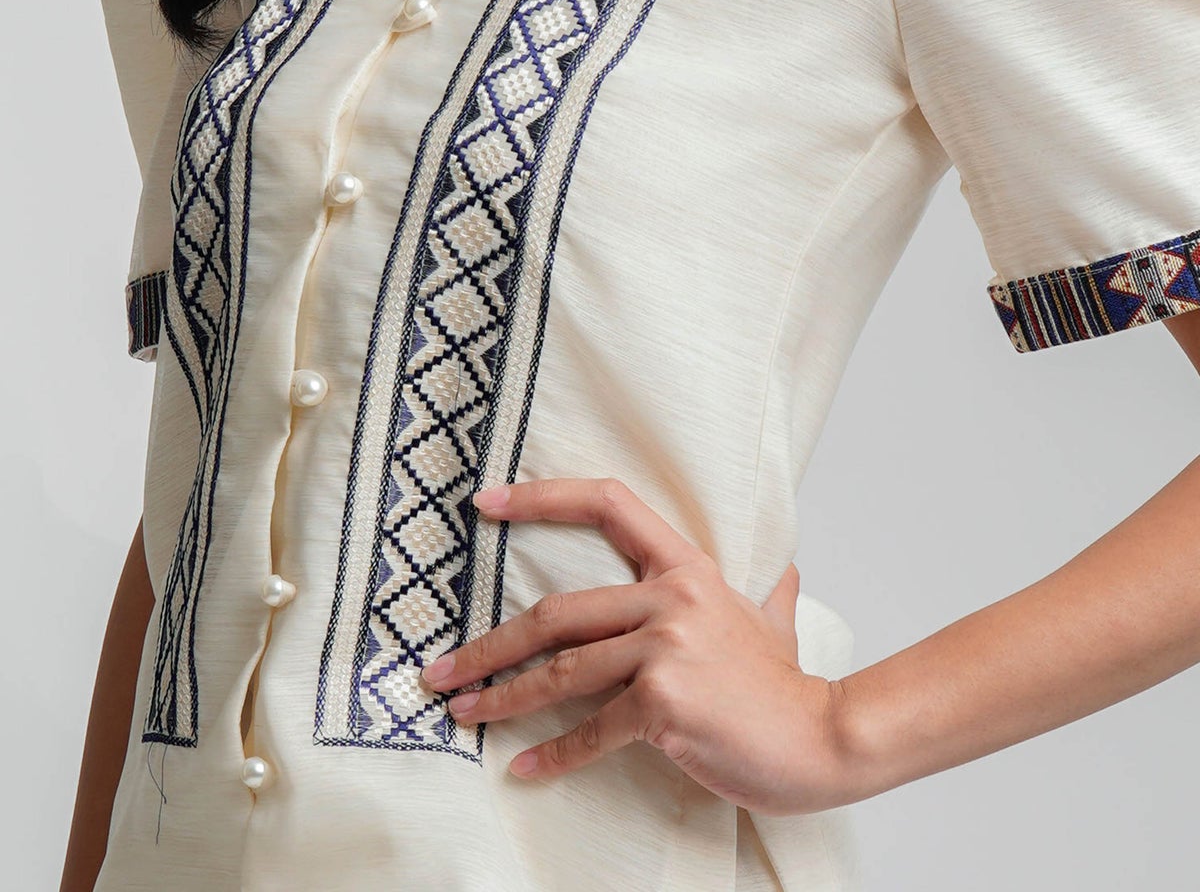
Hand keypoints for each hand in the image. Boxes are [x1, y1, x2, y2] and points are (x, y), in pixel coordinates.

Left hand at [418, 475, 846, 814]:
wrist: (825, 737)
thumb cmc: (788, 686)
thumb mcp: (771, 621)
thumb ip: (766, 593)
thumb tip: (783, 574)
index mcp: (686, 568)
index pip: (607, 505)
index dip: (542, 497)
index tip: (486, 502)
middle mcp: (670, 598)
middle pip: (556, 611)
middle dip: (489, 645)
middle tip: (441, 668)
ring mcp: (665, 649)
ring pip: (561, 671)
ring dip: (501, 696)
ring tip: (462, 712)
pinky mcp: (663, 703)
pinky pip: (591, 730)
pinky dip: (552, 754)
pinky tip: (522, 768)